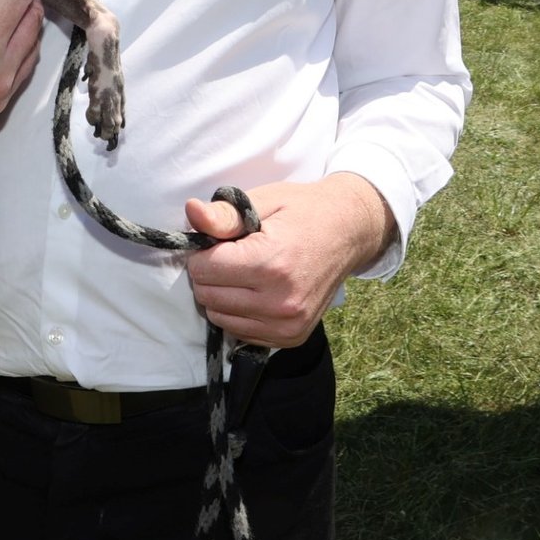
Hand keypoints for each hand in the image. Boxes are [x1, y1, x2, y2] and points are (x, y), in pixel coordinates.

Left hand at [185, 173, 395, 347]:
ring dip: (220, 294)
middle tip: (231, 254)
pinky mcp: (291, 337)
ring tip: (244, 272)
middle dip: (209, 273)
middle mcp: (280, 302)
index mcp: (271, 264)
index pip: (203, 270)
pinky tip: (255, 291)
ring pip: (219, 316)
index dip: (203, 251)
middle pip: (207, 295)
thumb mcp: (264, 201)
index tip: (220, 241)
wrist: (348, 233)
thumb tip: (191, 212)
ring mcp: (287, 325)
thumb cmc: (302, 211)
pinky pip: (240, 331)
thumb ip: (225, 214)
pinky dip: (237, 312)